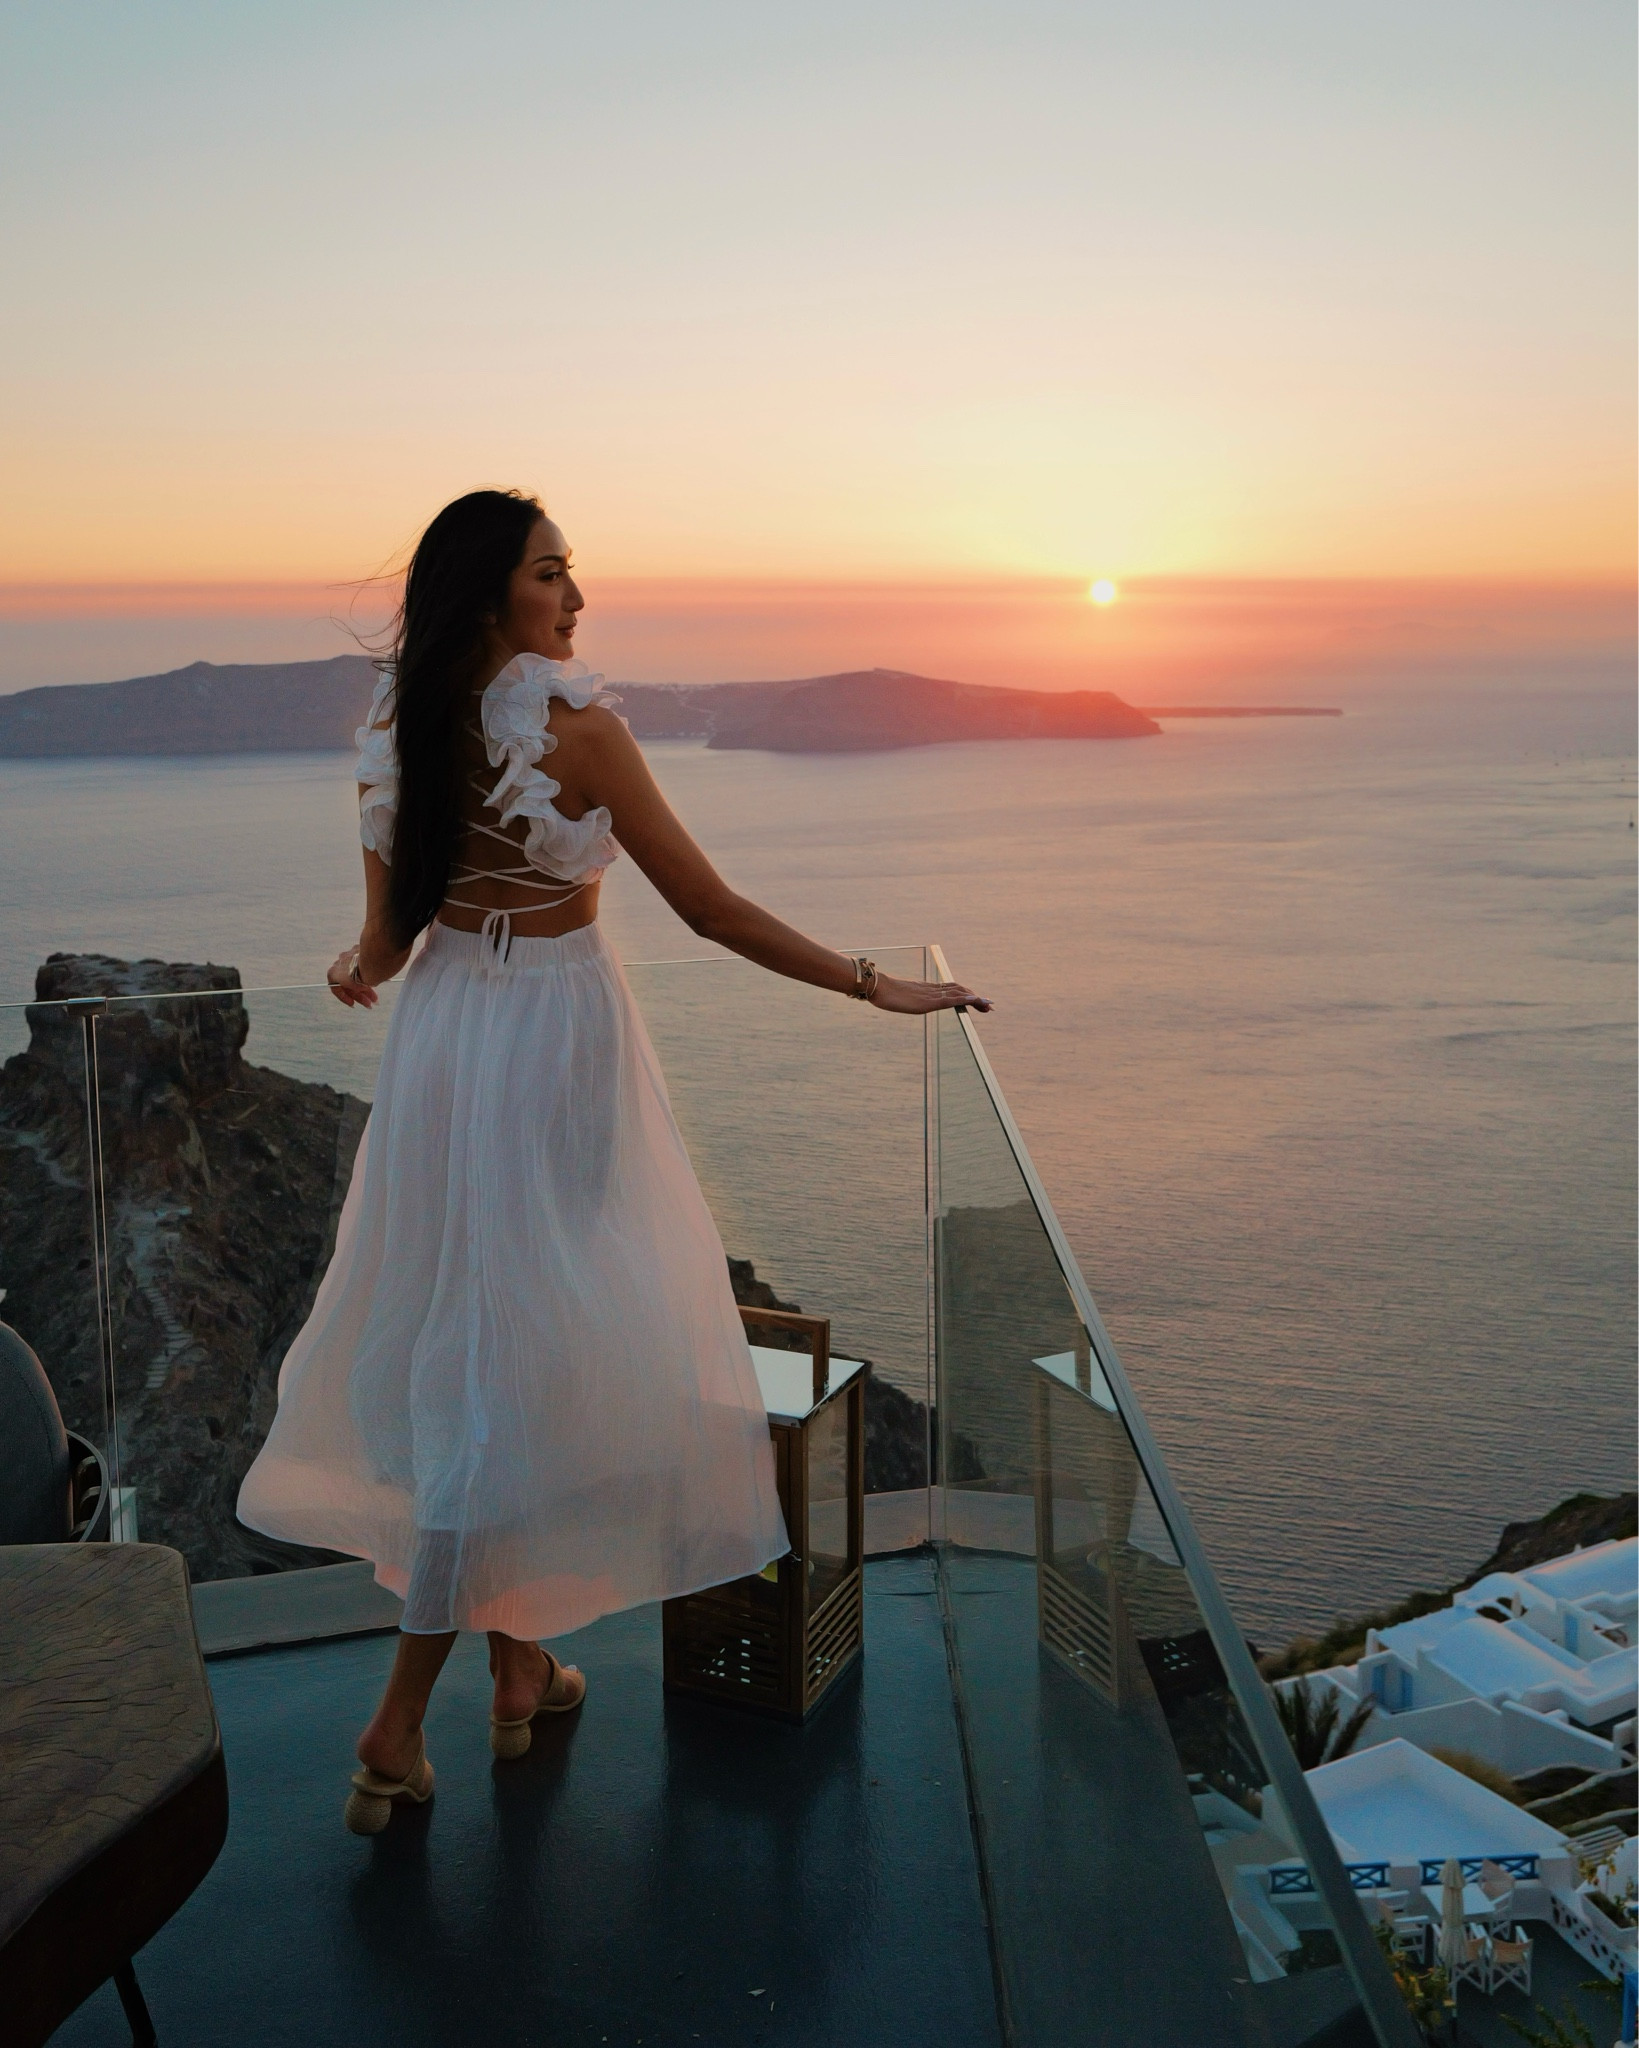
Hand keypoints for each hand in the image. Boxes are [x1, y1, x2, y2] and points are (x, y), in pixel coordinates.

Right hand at [326, 946, 377, 1008]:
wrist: (374, 959)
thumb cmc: (362, 974)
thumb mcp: (357, 987)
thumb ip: (357, 987)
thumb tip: (365, 986)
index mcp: (333, 972)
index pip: (336, 988)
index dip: (344, 998)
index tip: (353, 1004)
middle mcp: (339, 962)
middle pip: (349, 981)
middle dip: (360, 995)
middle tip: (370, 1003)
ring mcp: (350, 954)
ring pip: (357, 973)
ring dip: (367, 987)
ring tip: (376, 998)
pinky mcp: (362, 948)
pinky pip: (365, 965)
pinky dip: (370, 974)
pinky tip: (379, 981)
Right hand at [869, 973, 990, 1014]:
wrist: (876, 987)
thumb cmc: (882, 992)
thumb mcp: (898, 998)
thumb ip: (904, 997)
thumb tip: (902, 999)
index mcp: (927, 989)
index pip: (952, 989)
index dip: (967, 994)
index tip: (978, 1001)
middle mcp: (932, 990)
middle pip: (959, 990)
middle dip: (976, 998)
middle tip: (990, 1006)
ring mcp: (931, 995)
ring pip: (959, 993)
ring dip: (976, 999)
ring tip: (988, 1005)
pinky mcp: (928, 1001)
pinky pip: (950, 999)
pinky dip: (964, 999)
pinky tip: (974, 1000)